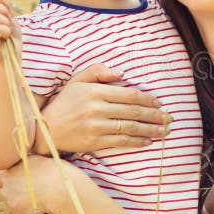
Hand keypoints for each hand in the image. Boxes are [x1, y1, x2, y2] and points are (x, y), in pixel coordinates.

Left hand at [0, 155, 80, 213]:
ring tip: (37, 194)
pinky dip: (27, 208)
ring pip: (12, 200)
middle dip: (13, 189)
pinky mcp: (19, 213)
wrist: (60, 189)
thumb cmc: (52, 170)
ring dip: (20, 198)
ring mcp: (11, 202)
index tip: (14, 178)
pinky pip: (20, 210)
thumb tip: (18, 162)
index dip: (2, 180)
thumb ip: (21, 163)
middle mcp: (6, 188)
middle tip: (29, 186)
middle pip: (4, 190)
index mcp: (7, 173)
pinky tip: (39, 202)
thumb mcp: (34, 159)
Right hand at [35, 63, 170, 153]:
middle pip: (133, 112)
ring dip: (151, 130)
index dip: (147, 99)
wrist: (44, 130)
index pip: (128, 94)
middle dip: (154, 116)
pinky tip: (148, 141)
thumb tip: (122, 73)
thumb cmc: (64, 103)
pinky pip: (121, 141)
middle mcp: (96, 108)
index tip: (159, 103)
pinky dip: (137, 141)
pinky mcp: (94, 142)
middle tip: (169, 118)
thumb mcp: (76, 81)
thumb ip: (98, 71)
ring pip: (130, 127)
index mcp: (94, 91)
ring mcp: (95, 126)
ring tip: (164, 131)